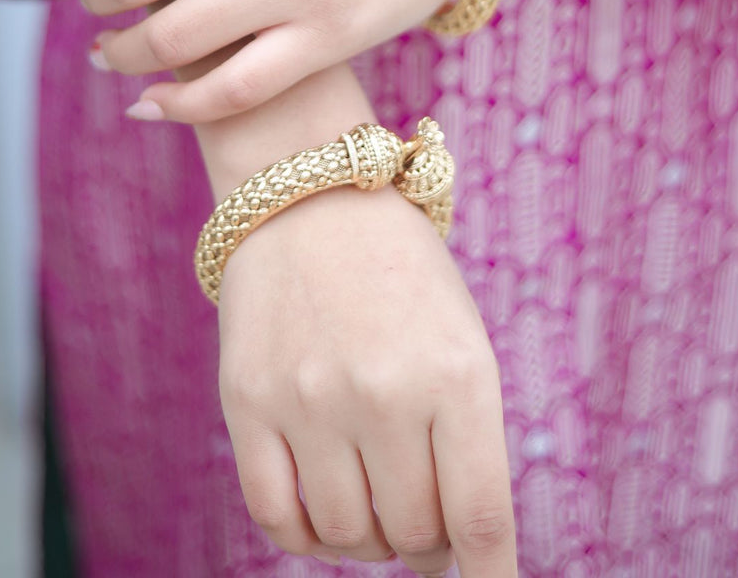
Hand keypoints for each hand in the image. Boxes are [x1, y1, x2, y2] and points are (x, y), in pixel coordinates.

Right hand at [217, 186, 516, 575]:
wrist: (311, 196)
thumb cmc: (400, 269)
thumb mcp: (460, 333)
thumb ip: (464, 432)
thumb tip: (458, 541)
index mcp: (457, 373)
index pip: (479, 515)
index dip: (490, 573)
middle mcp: (385, 392)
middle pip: (413, 533)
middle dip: (428, 545)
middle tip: (424, 526)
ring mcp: (310, 399)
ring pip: (347, 534)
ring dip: (370, 539)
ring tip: (375, 505)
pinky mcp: (247, 401)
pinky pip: (276, 516)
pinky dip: (308, 537)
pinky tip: (325, 515)